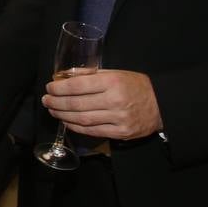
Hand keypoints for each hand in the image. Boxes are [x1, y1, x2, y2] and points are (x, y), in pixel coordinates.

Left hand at [42, 69, 161, 140]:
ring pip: (83, 119)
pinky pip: (93, 131)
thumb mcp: (116, 73)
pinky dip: (77, 127)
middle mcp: (115, 100)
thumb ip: (92, 75)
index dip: (60, 88)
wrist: (161, 104)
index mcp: (112, 82)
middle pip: (77, 104)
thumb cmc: (135, 85)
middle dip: (57, 103)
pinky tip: (67, 122)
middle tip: (46, 101)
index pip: (78, 85)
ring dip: (63, 116)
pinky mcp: (121, 132)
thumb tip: (66, 76)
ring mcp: (118, 118)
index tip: (49, 88)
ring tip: (53, 111)